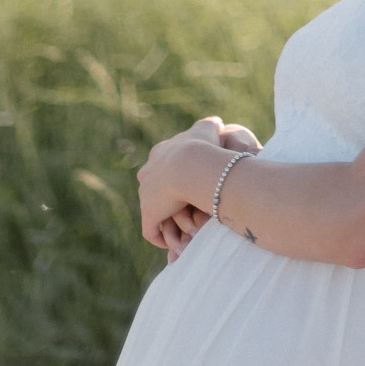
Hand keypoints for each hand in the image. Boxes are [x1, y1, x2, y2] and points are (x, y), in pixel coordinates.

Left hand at [144, 117, 259, 255]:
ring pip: (154, 210)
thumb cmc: (202, 146)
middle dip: (164, 197)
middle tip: (184, 206)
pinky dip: (160, 237)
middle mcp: (147, 175)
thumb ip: (210, 125)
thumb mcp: (207, 129)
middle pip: (153, 188)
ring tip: (182, 227)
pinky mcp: (149, 215)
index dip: (174, 174)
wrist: (190, 165)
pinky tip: (172, 243)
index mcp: (159, 155)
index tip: (187, 183)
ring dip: (166, 218)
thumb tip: (218, 122)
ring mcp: (146, 196)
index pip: (162, 165)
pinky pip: (151, 231)